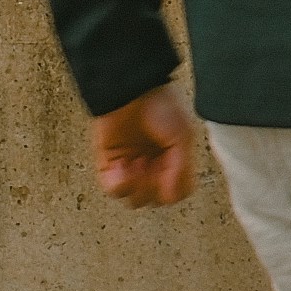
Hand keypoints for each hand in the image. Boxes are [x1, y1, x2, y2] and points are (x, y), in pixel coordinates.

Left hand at [92, 81, 200, 208]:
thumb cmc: (159, 106)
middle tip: (152, 165)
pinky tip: (124, 167)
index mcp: (174, 162)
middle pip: (155, 200)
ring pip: (135, 200)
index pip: (176, 193)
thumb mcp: (182, 138)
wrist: (128, 90)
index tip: (170, 170)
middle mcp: (153, 167)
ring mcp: (131, 166)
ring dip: (138, 186)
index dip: (174, 188)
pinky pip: (113, 190)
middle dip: (154, 187)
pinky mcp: (109, 163)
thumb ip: (181, 170)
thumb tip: (171, 197)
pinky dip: (120, 185)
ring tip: (138, 163)